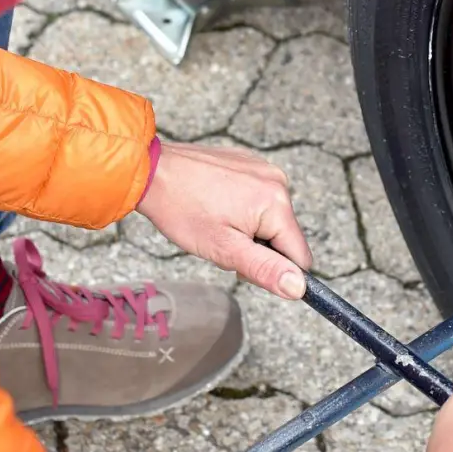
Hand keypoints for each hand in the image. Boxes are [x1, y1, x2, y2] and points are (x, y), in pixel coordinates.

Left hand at [134, 140, 312, 298]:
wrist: (152, 171)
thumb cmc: (182, 210)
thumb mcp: (224, 250)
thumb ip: (265, 270)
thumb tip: (299, 288)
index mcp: (277, 203)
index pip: (300, 256)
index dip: (274, 270)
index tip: (243, 264)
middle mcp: (278, 180)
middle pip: (284, 236)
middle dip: (257, 248)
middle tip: (222, 241)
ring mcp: (264, 168)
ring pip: (270, 219)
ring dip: (249, 229)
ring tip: (216, 222)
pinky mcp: (250, 163)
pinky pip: (259, 198)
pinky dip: (241, 208)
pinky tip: (216, 205)